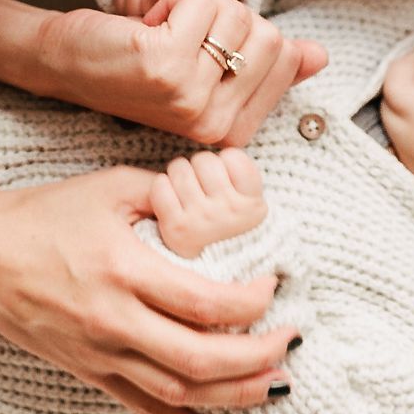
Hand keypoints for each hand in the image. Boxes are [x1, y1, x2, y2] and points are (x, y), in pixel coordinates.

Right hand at [0, 166, 294, 413]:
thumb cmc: (45, 214)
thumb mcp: (110, 187)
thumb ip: (167, 192)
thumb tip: (217, 197)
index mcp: (123, 271)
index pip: (203, 302)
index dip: (250, 302)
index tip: (273, 285)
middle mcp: (113, 322)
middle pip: (199, 358)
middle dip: (256, 355)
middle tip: (290, 339)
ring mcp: (100, 355)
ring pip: (179, 392)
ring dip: (235, 393)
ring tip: (276, 383)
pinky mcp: (90, 373)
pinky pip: (146, 409)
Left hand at [34, 0, 327, 147]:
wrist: (70, 62)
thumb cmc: (139, 62)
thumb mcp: (209, 67)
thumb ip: (265, 65)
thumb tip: (318, 56)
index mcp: (233, 130)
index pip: (283, 53)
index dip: (243, 31)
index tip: (201, 46)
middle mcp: (214, 124)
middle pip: (266, 33)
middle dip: (224, 15)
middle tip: (179, 34)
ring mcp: (190, 97)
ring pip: (234, 13)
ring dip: (193, 4)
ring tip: (159, 31)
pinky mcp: (164, 64)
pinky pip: (200, 0)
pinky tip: (144, 23)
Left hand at [151, 148, 265, 257]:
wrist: (210, 273)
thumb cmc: (227, 226)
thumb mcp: (250, 203)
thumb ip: (242, 175)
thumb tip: (222, 139)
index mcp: (253, 206)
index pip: (233, 156)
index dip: (224, 163)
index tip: (225, 181)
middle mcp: (230, 213)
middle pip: (204, 160)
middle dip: (199, 168)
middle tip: (202, 188)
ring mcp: (203, 221)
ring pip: (180, 168)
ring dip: (179, 176)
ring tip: (186, 194)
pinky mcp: (176, 228)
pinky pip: (160, 185)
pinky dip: (161, 188)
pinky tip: (171, 201)